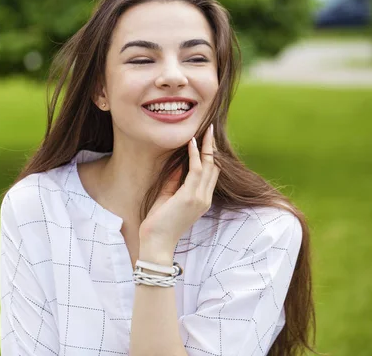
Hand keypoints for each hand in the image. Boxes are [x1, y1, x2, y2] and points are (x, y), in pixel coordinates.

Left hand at [139, 124, 219, 260]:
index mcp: (201, 200)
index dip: (210, 155)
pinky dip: (194, 155)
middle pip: (214, 167)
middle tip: (210, 128)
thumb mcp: (167, 197)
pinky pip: (195, 171)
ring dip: (206, 147)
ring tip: (205, 130)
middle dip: (212, 147)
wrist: (156, 243)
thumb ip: (174, 181)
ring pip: (208, 166)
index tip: (206, 139)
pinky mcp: (190, 197)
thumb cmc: (159, 223)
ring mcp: (199, 198)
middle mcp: (204, 198)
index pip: (211, 173)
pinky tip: (192, 142)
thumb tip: (177, 164)